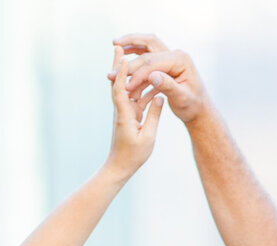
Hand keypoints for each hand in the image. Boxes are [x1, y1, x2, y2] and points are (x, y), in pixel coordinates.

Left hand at [105, 45, 163, 179]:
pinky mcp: (129, 116)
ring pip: (127, 88)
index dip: (121, 73)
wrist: (120, 167)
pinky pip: (134, 97)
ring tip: (133, 56)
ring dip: (129, 72)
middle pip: (119, 83)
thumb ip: (153, 115)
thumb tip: (158, 96)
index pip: (121, 89)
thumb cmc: (133, 156)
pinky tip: (148, 79)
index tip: (124, 57)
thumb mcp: (147, 137)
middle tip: (118, 46)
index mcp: (124, 115)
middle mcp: (121, 110)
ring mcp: (124, 112)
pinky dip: (139, 87)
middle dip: (118, 65)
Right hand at [109, 33, 210, 125]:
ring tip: (114, 49)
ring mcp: (171, 55)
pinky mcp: (166, 61)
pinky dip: (134, 56)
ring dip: (130, 46)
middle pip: (147, 50)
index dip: (137, 75)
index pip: (153, 63)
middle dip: (128, 63)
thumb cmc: (192, 106)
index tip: (125, 88)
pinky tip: (123, 63)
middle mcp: (176, 53)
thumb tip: (152, 76)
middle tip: (110, 73)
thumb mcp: (182, 98)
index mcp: (181, 59)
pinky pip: (148, 54)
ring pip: (146, 45)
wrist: (199, 109)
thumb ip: (168, 86)